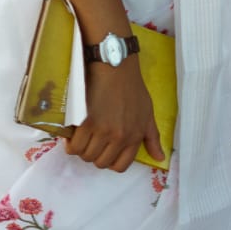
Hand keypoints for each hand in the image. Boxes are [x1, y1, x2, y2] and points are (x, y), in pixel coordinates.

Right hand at [67, 57, 163, 172]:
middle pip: (100, 162)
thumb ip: (152, 136)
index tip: (103, 151)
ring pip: (86, 155)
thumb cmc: (131, 85)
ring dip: (81, 149)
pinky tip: (70, 134)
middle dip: (94, 154)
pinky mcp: (87, 122)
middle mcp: (120, 137)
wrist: (114, 64)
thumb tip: (160, 158)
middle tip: (89, 140)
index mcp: (135, 136)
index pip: (120, 166)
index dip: (109, 161)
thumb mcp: (147, 111)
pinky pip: (75, 146)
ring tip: (80, 136)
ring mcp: (103, 131)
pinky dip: (70, 143)